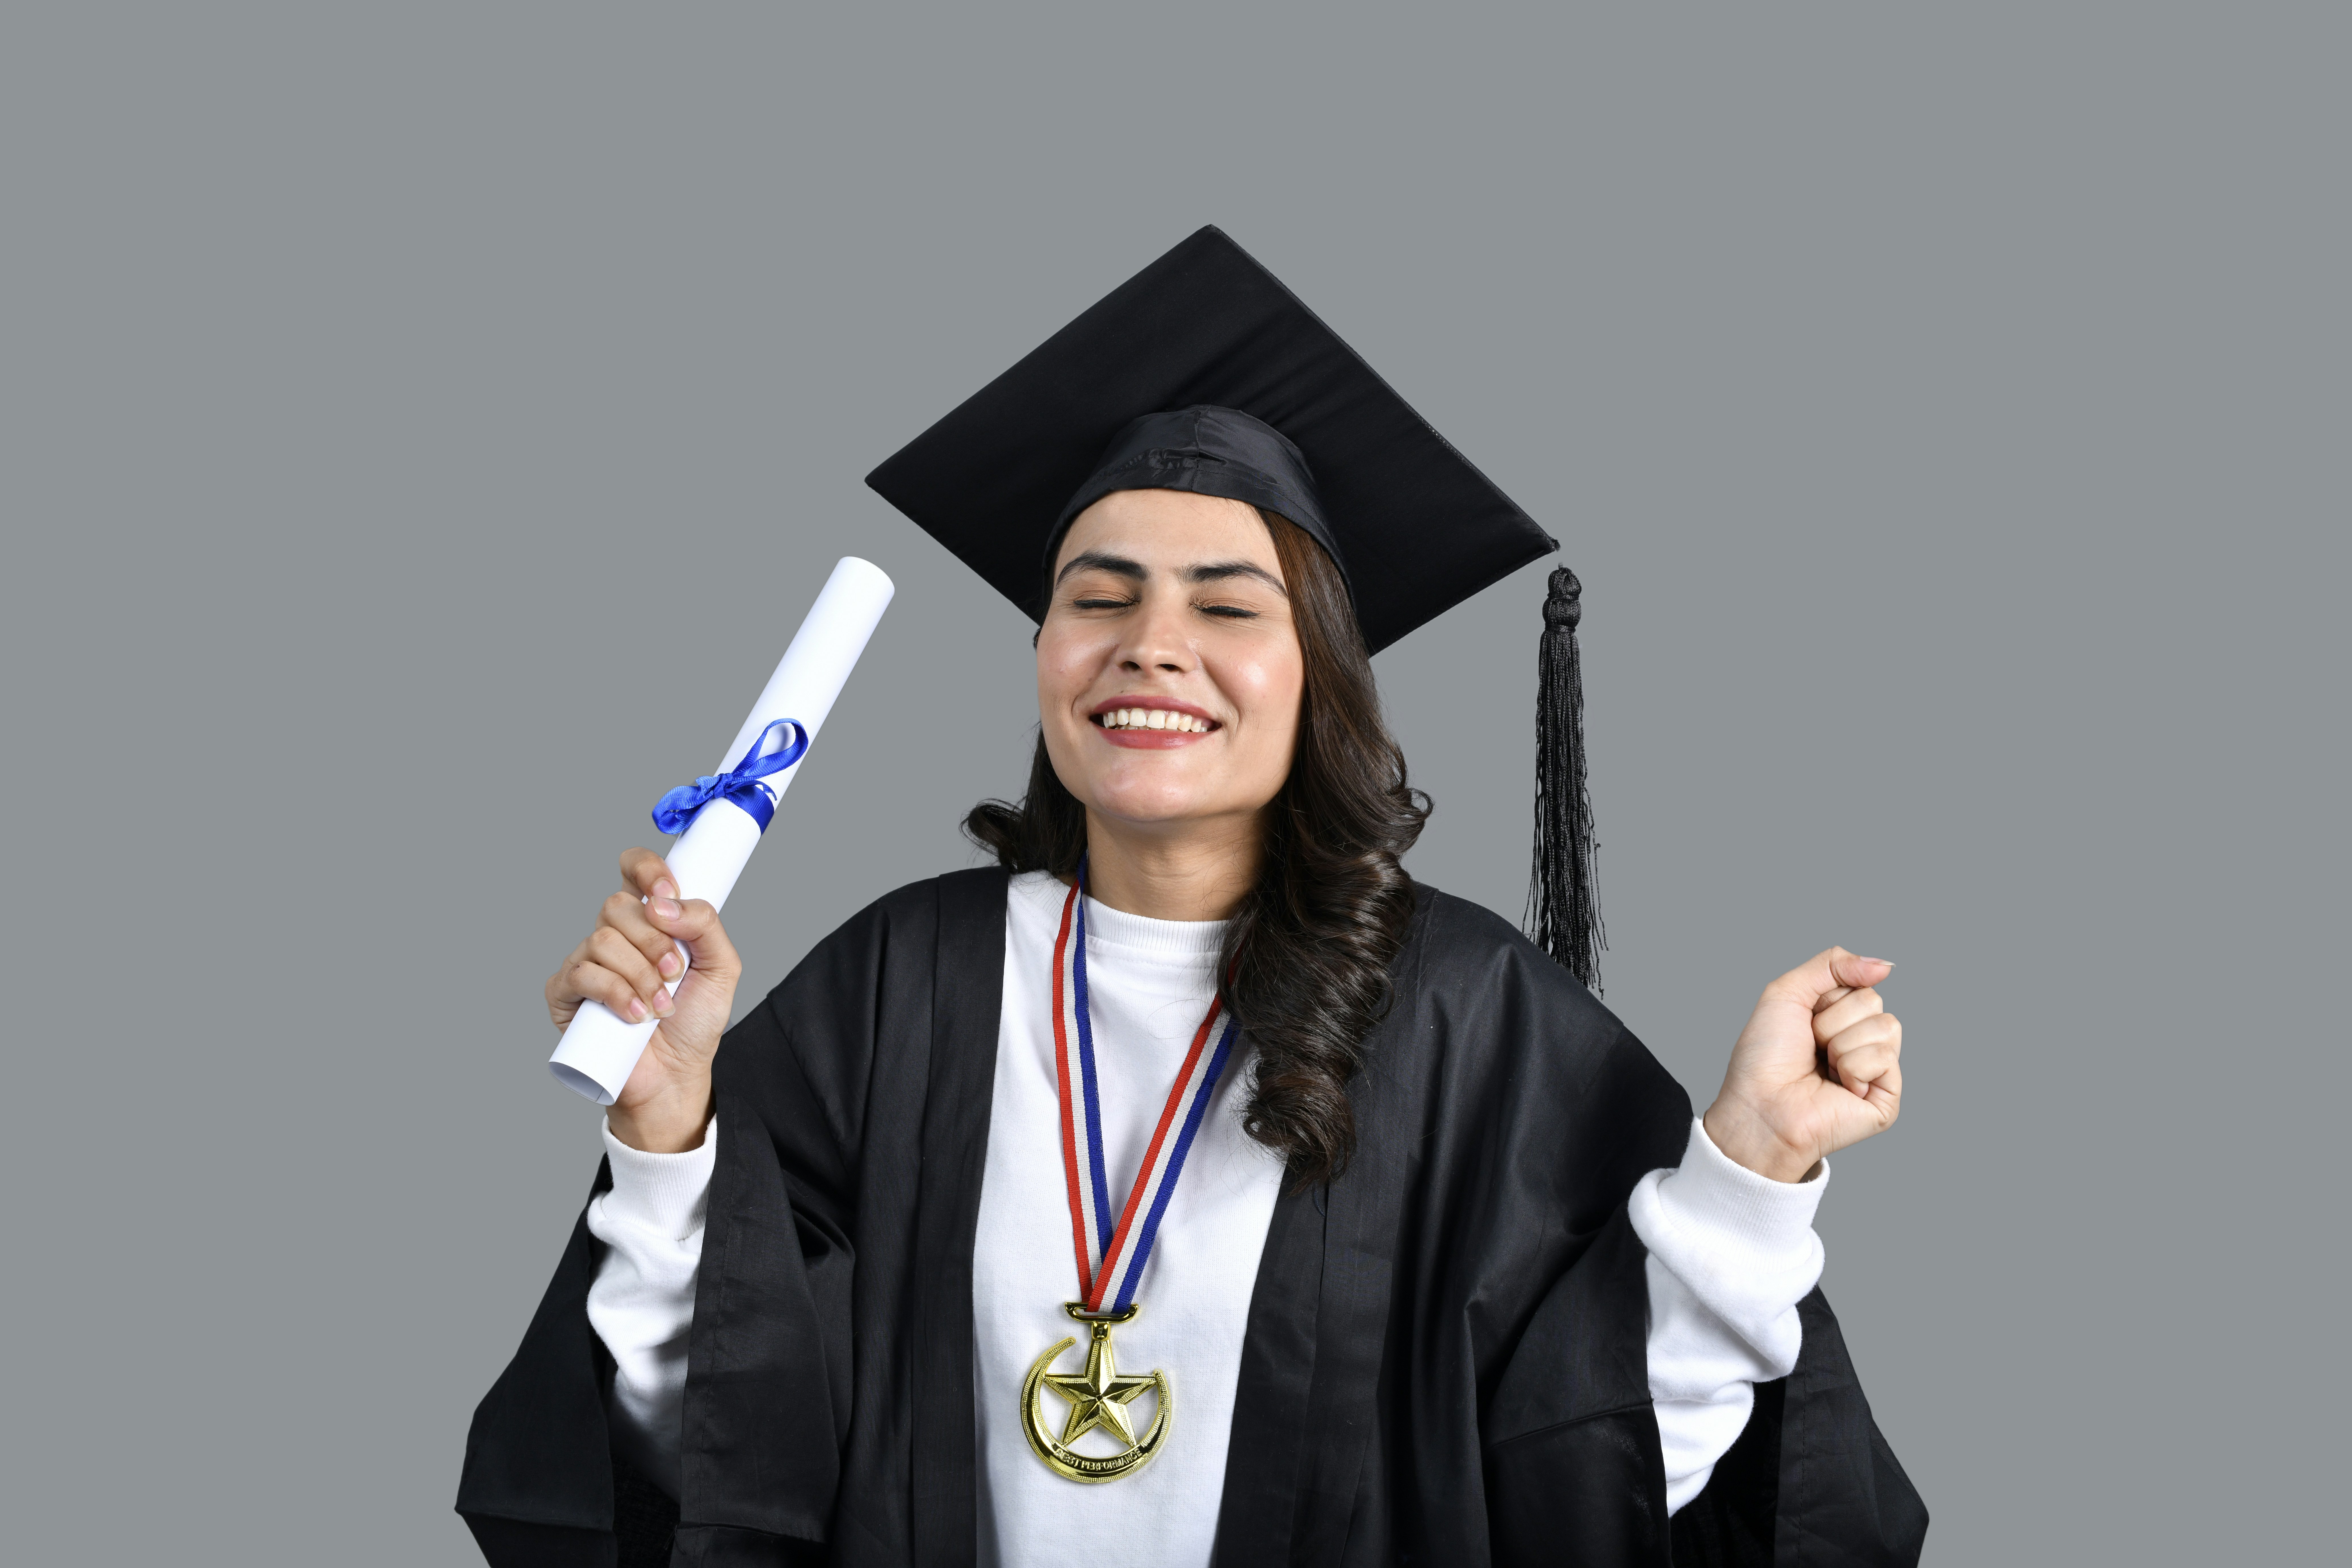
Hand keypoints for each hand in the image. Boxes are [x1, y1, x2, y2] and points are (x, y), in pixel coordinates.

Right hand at [545, 847, 741, 1151]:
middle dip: (655, 941)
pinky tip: (635, 1017)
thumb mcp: (721, 967)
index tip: (668, 891)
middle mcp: (613, 935)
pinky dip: (616, 994)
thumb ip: (706, 924)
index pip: (633, 869)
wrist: (675, 1074)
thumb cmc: (695, 1021)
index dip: (646, 869)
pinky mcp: (566, 993)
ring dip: (641, 975)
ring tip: (659, 1005)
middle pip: (617, 905)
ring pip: (603, 940)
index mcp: (648, 919)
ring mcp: (585, 963)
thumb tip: (666, 902)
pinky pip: (583, 974)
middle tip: (675, 973)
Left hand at [1703, 948, 1902, 1182]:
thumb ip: (1832, 965)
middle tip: (1811, 1047)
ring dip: (1841, 1044)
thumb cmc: (1765, 1057)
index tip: (1803, 1020)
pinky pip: (1885, 1057)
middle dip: (1832, 1020)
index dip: (1826, 997)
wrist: (1760, 1106)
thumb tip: (1884, 964)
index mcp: (1839, 1016)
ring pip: (1886, 1026)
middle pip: (1873, 1001)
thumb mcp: (1787, 992)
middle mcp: (1860, 1040)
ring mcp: (1876, 1069)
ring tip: (1823, 1068)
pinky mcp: (1886, 1097)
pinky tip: (1838, 1087)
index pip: (1859, 982)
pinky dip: (1853, 1068)